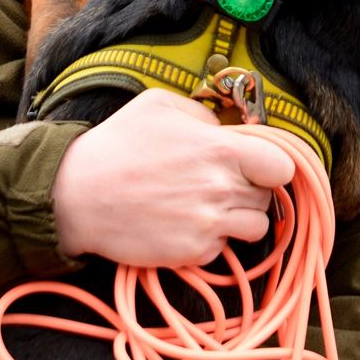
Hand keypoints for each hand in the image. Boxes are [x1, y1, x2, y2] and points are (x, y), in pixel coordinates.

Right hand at [52, 88, 295, 265]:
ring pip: (254, 228)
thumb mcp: (160, 106)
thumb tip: (227, 131)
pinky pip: (222, 249)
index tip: (257, 166)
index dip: (273, 166)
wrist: (77, 195)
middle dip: (251, 190)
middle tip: (218, 183)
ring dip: (238, 218)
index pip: (282, 166)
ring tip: (206, 206)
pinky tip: (183, 224)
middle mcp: (221, 189)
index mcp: (221, 150)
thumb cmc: (117, 144)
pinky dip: (210, 240)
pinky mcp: (192, 253)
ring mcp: (209, 225)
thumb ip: (204, 115)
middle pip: (268, 198)